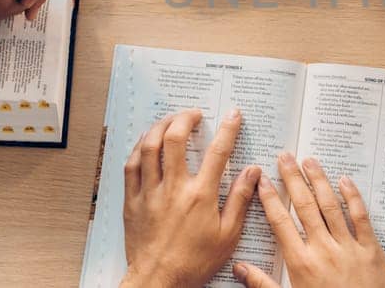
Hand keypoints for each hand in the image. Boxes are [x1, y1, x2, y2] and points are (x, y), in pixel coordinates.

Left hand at [121, 109, 260, 287]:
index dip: (228, 129)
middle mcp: (174, 188)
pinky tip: (146, 143)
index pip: (218, 152)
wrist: (159, 280)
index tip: (233, 115)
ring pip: (149, 147)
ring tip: (170, 121)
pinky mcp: (133, 201)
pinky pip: (131, 166)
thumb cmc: (193, 262)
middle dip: (185, 118)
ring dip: (160, 127)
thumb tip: (252, 173)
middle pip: (175, 139)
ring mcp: (150, 192)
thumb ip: (239, 199)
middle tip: (194, 114)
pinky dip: (139, 148)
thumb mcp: (227, 234)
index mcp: (200, 195)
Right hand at [235, 154, 384, 287]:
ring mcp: (348, 248)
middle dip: (293, 179)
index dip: (270, 198)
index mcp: (301, 263)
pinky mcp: (371, 249)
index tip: (263, 180)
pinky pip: (360, 217)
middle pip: (304, 207)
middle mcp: (323, 250)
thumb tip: (239, 268)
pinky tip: (344, 180)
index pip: (281, 222)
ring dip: (319, 181)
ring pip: (330, 206)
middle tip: (285, 157)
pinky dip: (352, 197)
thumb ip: (263, 284)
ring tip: (310, 161)